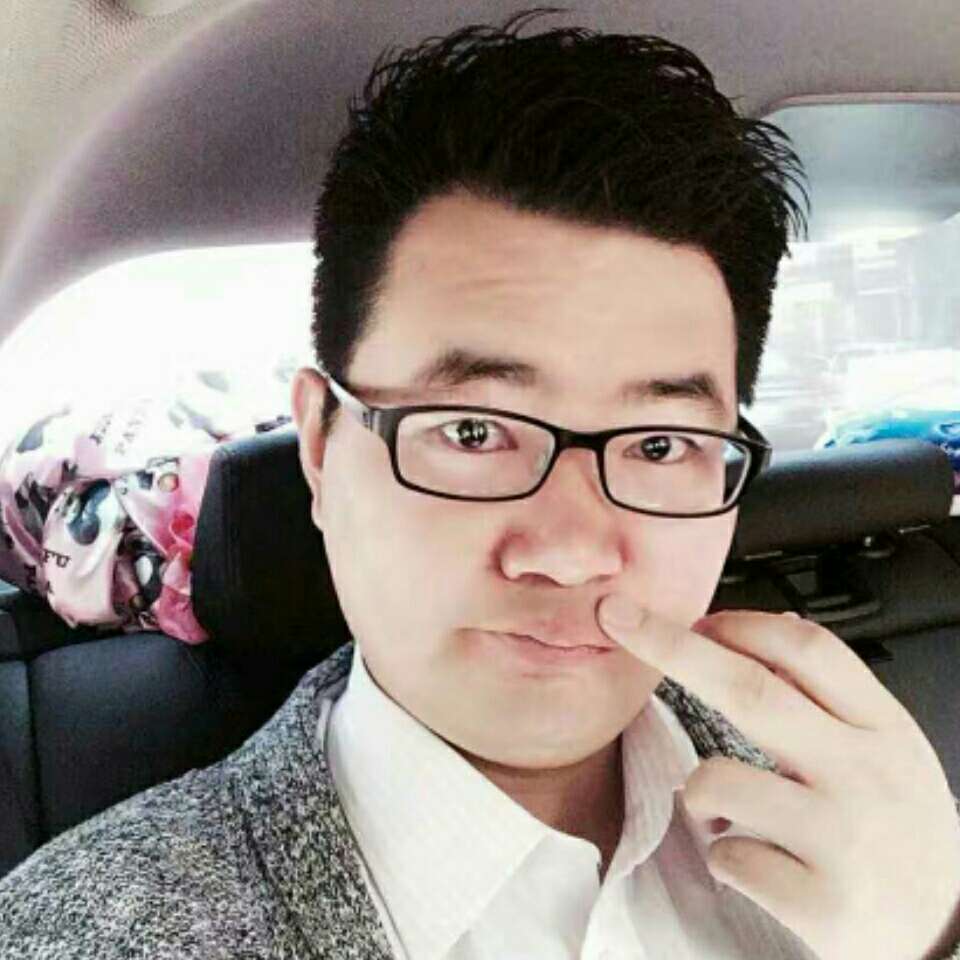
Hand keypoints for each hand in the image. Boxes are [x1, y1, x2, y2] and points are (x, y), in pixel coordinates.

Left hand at [596, 598, 959, 959]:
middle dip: (671, 646)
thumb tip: (771, 627)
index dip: (740, 623)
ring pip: (719, 779)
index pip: (807, 648)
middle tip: (621, 620)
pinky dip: (725, 856)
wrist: (954, 942)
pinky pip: (728, 856)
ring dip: (699, 791)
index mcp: (883, 729)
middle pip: (751, 689)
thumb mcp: (893, 752)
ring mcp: (842, 839)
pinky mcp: (822, 903)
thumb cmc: (908, 835)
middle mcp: (864, 773)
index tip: (696, 619)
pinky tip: (756, 865)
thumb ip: (835, 695)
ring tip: (725, 811)